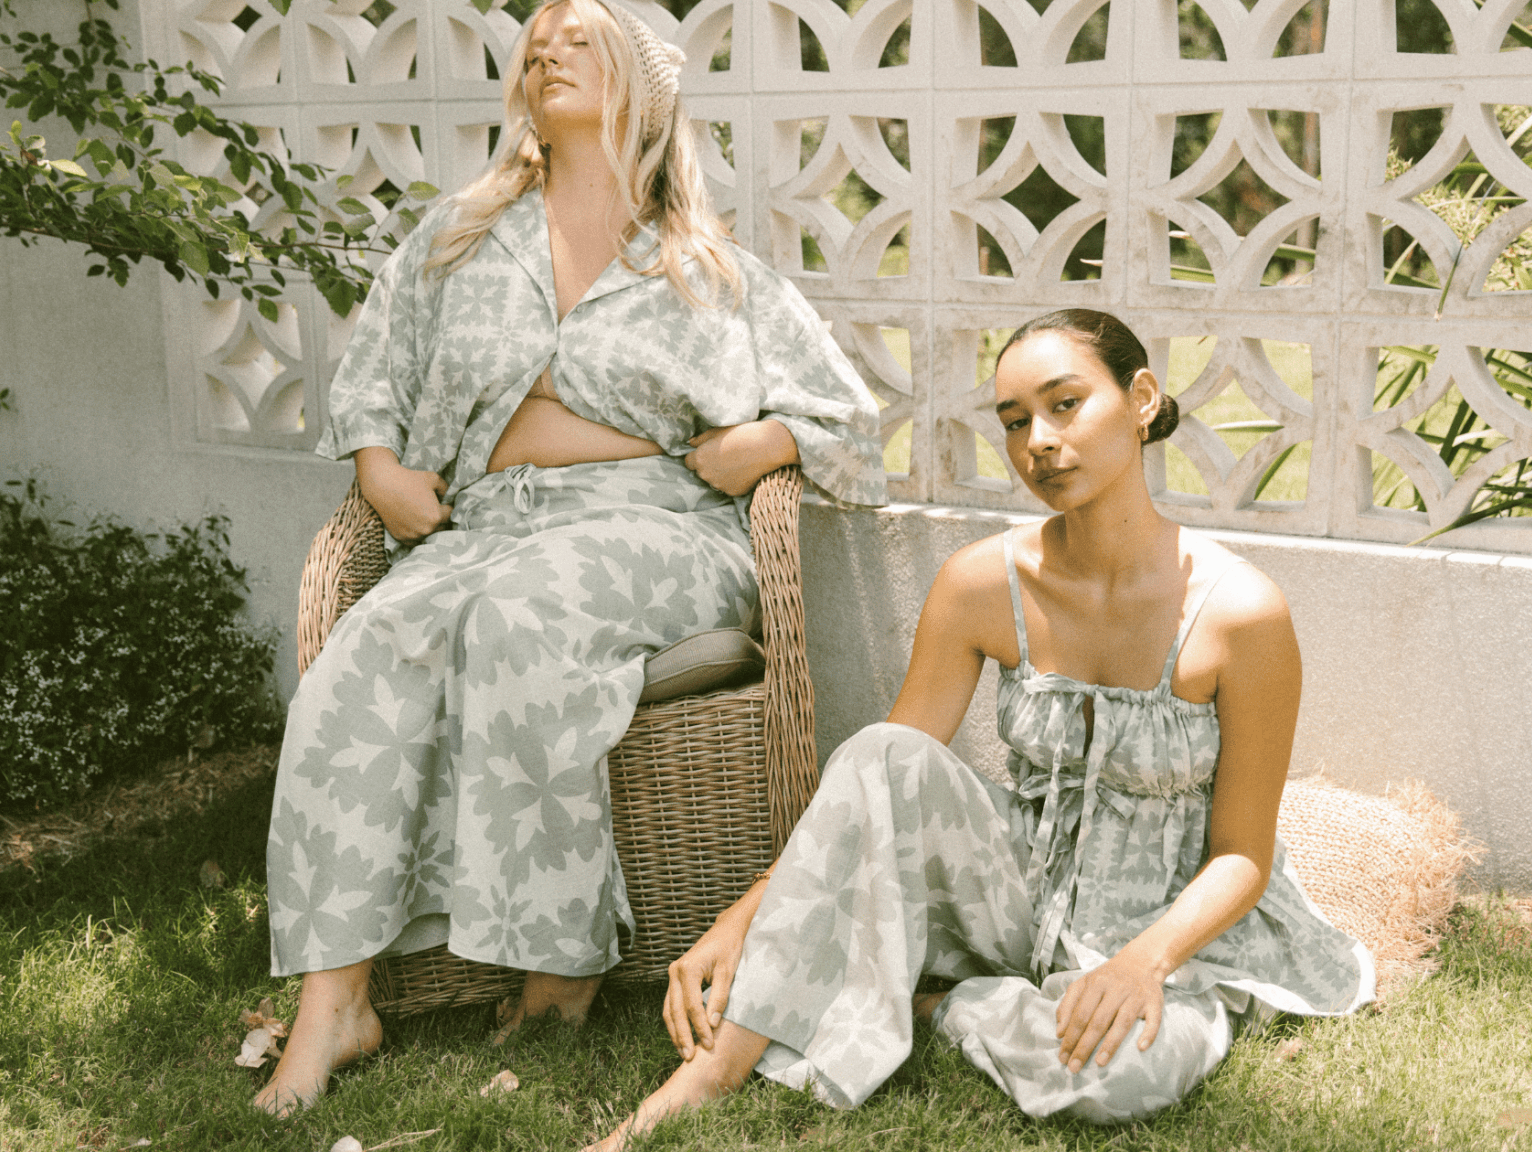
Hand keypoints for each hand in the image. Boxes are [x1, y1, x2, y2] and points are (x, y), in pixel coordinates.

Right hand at [354, 447, 452, 542]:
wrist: (383, 485)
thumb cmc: (409, 479)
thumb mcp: (434, 478)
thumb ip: (446, 489)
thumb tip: (449, 497)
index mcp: (436, 516)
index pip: (450, 514)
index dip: (446, 505)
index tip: (441, 501)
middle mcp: (426, 529)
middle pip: (442, 526)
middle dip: (439, 518)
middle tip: (430, 508)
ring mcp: (413, 535)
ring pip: (429, 534)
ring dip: (429, 527)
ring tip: (422, 516)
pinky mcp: (401, 538)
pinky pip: (416, 540)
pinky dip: (416, 534)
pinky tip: (413, 523)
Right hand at [663, 905, 750, 1060]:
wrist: (725, 931)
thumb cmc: (729, 948)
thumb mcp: (728, 971)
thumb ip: (720, 996)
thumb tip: (712, 1023)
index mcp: (688, 968)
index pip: (692, 1005)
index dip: (699, 1027)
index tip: (708, 1045)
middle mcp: (675, 972)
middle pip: (675, 1010)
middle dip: (682, 1035)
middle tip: (690, 1057)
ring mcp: (672, 976)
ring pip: (669, 1010)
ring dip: (675, 1033)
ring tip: (684, 1053)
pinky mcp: (676, 980)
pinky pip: (671, 1005)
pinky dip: (675, 1022)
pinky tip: (682, 1037)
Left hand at [684, 420, 798, 496]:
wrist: (767, 447)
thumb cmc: (742, 433)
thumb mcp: (718, 430)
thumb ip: (701, 439)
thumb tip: (691, 443)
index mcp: (700, 458)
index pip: (689, 462)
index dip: (697, 456)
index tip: (708, 451)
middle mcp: (706, 475)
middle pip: (702, 472)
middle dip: (709, 465)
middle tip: (725, 455)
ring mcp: (720, 485)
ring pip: (715, 480)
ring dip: (720, 474)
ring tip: (736, 461)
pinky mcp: (733, 492)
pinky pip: (728, 486)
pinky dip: (733, 480)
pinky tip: (743, 469)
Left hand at [1054, 952, 1165, 1073]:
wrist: (1140, 962)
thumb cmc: (1107, 979)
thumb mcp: (1084, 984)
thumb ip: (1068, 1004)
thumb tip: (1059, 1032)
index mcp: (1095, 984)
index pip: (1080, 1014)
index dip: (1070, 1037)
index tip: (1062, 1057)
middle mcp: (1115, 989)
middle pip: (1098, 1021)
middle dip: (1084, 1046)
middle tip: (1074, 1067)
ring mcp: (1136, 996)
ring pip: (1123, 1022)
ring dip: (1111, 1044)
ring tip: (1099, 1063)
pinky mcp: (1154, 1002)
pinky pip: (1153, 1020)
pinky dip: (1148, 1033)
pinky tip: (1141, 1048)